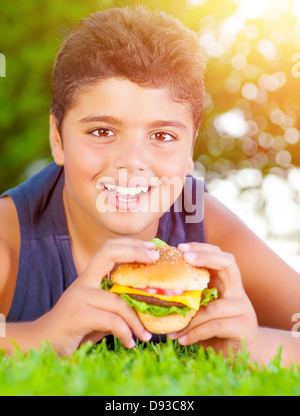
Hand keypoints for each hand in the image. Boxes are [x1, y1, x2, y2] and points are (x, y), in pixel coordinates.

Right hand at [34, 238, 158, 355]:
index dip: (130, 244)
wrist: (41, 344)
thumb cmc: (74, 329)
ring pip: (118, 300)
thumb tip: (146, 303)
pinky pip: (111, 321)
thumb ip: (116, 305)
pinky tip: (129, 342)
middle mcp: (82, 283)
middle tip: (156, 260)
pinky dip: (125, 333)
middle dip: (135, 251)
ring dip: (136, 321)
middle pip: (108, 253)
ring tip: (146, 335)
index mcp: (88, 278)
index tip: (152, 249)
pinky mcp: (77, 316)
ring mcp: (78, 297)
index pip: (108, 249)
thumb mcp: (98, 313)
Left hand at [169, 243, 259, 359]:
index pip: (220, 256)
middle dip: (206, 256)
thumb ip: (191, 299)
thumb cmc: (215, 332)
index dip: (202, 248)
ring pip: (213, 306)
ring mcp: (243, 308)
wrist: (243, 357)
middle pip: (228, 263)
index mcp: (227, 284)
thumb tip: (159, 289)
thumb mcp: (202, 311)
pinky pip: (214, 326)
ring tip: (171, 329)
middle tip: (185, 257)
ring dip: (189, 319)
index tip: (181, 248)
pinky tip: (182, 340)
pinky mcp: (244, 327)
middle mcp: (237, 292)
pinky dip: (195, 333)